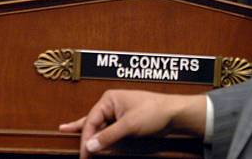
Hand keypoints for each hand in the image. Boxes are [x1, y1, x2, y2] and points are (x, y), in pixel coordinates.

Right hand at [59, 90, 205, 158]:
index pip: (91, 120)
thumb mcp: (129, 125)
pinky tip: (92, 140)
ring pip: (99, 128)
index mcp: (110, 99)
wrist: (175, 114)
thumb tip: (91, 145)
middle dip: (85, 138)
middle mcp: (112, 105)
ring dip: (92, 138)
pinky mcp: (125, 123)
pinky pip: (108, 131)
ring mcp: (118, 114)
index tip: (85, 154)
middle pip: (92, 124)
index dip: (86, 139)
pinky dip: (102, 138)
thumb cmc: (155, 111)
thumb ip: (109, 136)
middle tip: (80, 155)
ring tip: (76, 142)